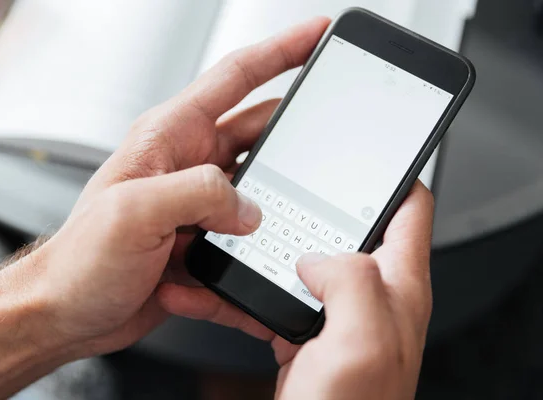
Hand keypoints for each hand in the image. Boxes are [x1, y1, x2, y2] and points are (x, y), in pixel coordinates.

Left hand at [27, 17, 331, 356]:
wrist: (67, 312)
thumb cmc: (80, 260)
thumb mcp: (133, 213)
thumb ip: (199, 194)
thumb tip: (248, 206)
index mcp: (170, 137)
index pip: (236, 77)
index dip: (282, 52)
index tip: (317, 35)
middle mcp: (189, 164)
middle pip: (261, 134)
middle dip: (294, 144)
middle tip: (325, 157)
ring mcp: (200, 203)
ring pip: (262, 192)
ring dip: (273, 214)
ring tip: (271, 238)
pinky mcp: (206, 240)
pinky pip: (245, 243)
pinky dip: (244, 263)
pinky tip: (219, 285)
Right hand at [159, 182, 433, 398]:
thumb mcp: (362, 341)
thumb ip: (351, 280)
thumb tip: (317, 257)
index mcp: (395, 286)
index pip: (408, 208)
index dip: (388, 173)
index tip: (358, 152)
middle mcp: (368, 295)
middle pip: (342, 227)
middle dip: (306, 204)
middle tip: (272, 187)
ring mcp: (333, 313)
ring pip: (298, 258)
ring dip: (262, 245)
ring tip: (227, 232)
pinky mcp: (302, 331)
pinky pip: (268, 295)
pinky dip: (238, 288)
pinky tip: (208, 285)